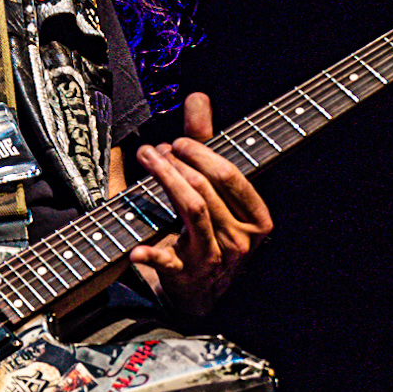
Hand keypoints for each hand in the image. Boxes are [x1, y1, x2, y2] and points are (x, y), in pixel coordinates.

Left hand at [131, 92, 271, 321]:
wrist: (198, 293)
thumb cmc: (207, 232)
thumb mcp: (212, 188)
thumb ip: (206, 143)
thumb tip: (197, 97)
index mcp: (256, 219)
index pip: (230, 174)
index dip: (201, 153)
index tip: (177, 141)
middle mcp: (240, 239)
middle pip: (206, 187)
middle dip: (177, 162)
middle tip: (154, 150)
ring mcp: (214, 259)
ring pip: (191, 209)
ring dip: (164, 179)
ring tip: (146, 161)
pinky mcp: (186, 276)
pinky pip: (167, 259)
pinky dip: (149, 253)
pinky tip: (135, 248)